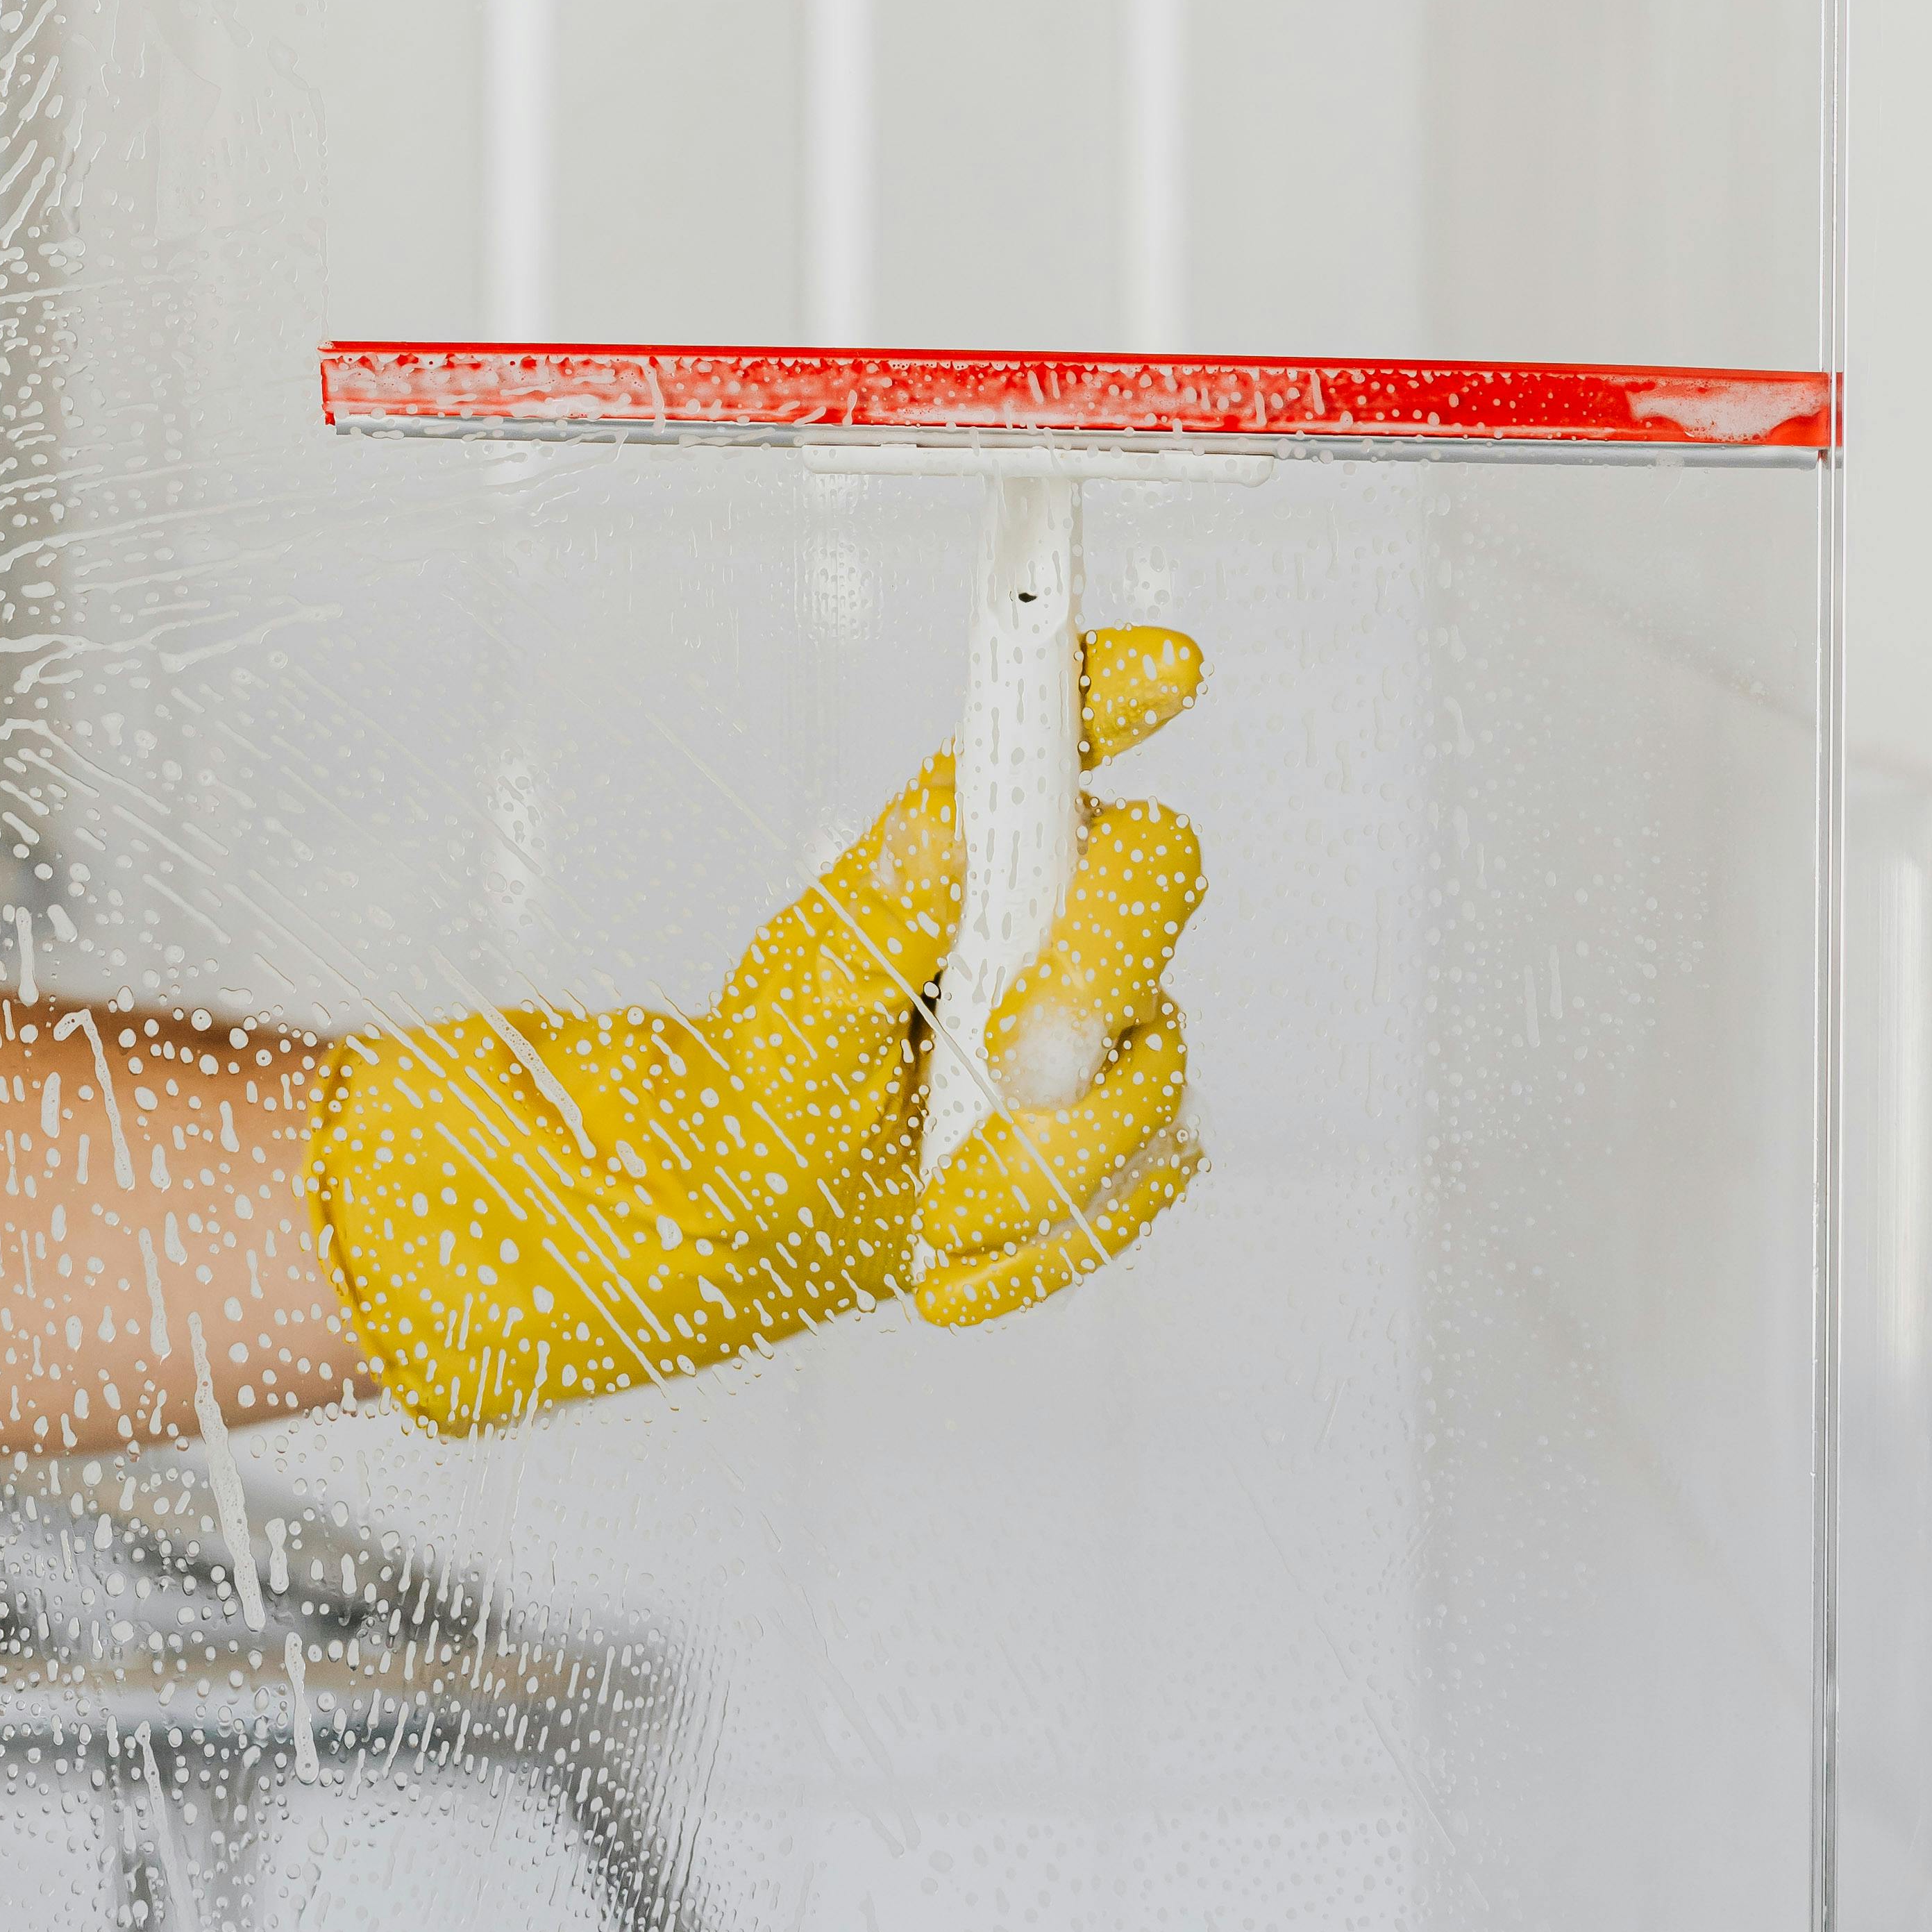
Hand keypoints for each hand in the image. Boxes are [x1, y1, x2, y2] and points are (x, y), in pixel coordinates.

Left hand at [305, 626, 1207, 1432]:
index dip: (1121, 685)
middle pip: (1154, 879)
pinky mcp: (1129, 1130)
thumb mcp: (800, 997)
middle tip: (1008, 1064)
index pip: (1062, 732)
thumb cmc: (773, 1079)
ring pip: (1155, 1062)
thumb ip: (881, 915)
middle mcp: (1057, 909)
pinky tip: (958, 1269)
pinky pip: (1145, 1179)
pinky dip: (1047, 1241)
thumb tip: (941, 825)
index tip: (1170, 663)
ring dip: (1044, 1158)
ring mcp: (1109, 1021)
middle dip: (1094, 978)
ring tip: (935, 1214)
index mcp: (976, 842)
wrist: (761, 1219)